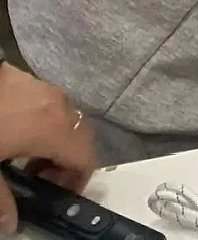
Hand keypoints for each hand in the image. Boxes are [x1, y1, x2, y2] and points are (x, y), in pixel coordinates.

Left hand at [0, 64, 95, 231]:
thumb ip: (2, 199)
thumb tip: (11, 223)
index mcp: (54, 130)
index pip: (86, 159)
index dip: (78, 181)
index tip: (57, 194)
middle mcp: (60, 106)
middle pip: (79, 139)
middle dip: (64, 162)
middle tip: (36, 177)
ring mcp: (46, 88)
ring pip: (64, 119)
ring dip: (53, 142)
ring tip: (22, 154)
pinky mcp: (29, 77)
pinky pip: (48, 105)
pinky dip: (41, 122)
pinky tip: (13, 129)